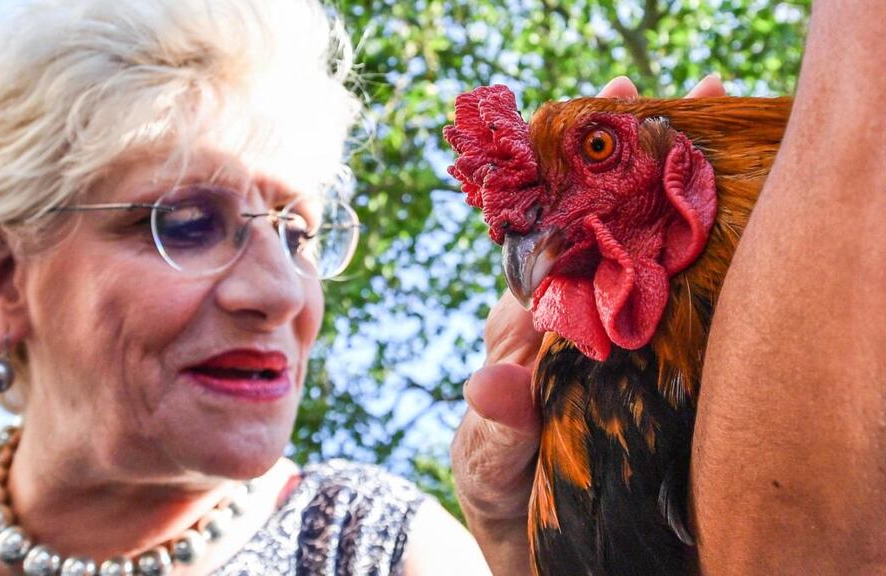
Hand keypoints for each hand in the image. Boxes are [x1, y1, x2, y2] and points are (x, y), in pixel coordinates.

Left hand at [450, 74, 726, 572]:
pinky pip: (686, 317)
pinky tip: (749, 227)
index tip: (603, 116)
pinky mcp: (662, 379)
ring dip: (689, 197)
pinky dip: (715, 268)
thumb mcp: (490, 468)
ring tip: (732, 133)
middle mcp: (581, 328)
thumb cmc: (507, 504)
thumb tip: (489, 379)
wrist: (548, 557)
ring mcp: (626, 349)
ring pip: (655, 263)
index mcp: (533, 333)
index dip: (576, 178)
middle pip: (613, 234)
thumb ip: (493, 430)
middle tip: (695, 98)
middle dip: (647, 164)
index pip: (554, 245)